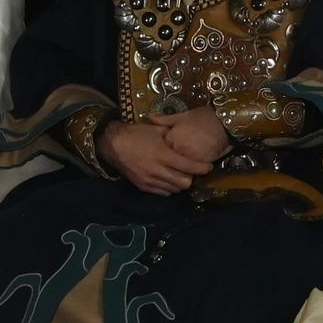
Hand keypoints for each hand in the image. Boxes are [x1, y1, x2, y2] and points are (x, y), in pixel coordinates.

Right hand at [98, 120, 212, 195]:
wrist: (113, 145)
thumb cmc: (135, 134)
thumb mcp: (155, 129)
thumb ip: (172, 135)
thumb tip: (185, 136)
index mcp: (163, 155)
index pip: (189, 167)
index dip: (202, 168)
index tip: (209, 167)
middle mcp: (158, 170)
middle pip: (184, 183)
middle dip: (191, 178)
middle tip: (192, 171)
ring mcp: (150, 180)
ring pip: (174, 189)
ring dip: (180, 183)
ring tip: (180, 175)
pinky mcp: (143, 186)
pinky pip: (163, 192)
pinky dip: (169, 187)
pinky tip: (168, 179)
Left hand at [151, 107, 230, 164]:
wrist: (222, 121)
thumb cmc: (201, 117)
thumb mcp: (181, 116)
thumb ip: (164, 120)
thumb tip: (149, 117)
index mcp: (172, 137)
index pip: (161, 150)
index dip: (162, 152)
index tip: (162, 152)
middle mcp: (179, 148)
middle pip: (170, 162)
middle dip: (170, 163)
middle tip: (171, 162)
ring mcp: (190, 157)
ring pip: (180, 169)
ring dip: (180, 170)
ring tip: (181, 168)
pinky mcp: (201, 162)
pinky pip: (193, 171)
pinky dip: (191, 171)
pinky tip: (191, 168)